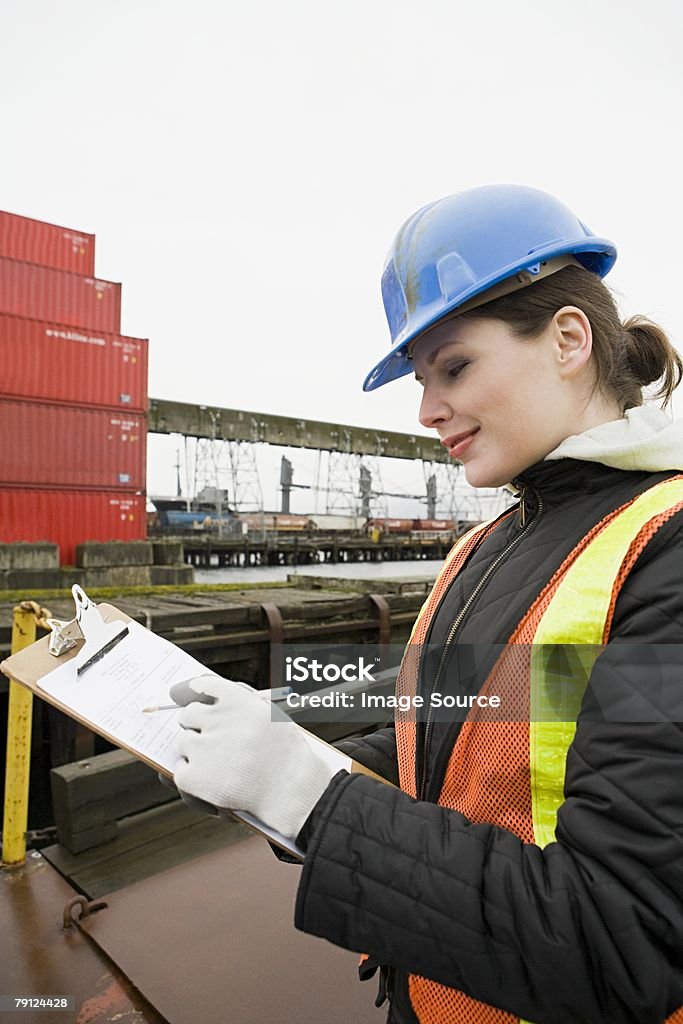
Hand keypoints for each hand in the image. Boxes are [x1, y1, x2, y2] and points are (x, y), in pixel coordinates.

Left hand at [170, 674, 335, 838]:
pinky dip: (192, 780)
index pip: (205, 685)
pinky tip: (213, 785)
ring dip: (195, 754)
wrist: (293, 793)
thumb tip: (203, 701)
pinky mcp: (194, 776)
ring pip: (182, 743)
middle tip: (212, 741)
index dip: (193, 689)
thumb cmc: (286, 756)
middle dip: (196, 726)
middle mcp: (220, 720)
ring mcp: (204, 748)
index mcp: (240, 701)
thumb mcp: (272, 717)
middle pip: (189, 714)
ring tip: (221, 768)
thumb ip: (242, 706)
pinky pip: (179, 771)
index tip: (182, 693)